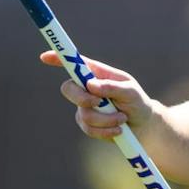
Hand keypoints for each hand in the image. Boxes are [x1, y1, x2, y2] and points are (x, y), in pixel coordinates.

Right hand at [40, 51, 157, 140]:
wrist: (143, 127)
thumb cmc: (138, 103)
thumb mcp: (131, 92)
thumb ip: (112, 87)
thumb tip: (90, 85)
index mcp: (98, 74)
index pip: (75, 64)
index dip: (59, 59)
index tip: (45, 57)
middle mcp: (87, 89)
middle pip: (68, 89)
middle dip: (83, 98)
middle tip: (100, 103)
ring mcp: (85, 107)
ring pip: (83, 113)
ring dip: (106, 119)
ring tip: (122, 119)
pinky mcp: (88, 124)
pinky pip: (89, 129)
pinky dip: (106, 130)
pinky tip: (118, 130)